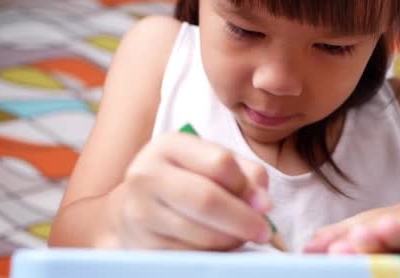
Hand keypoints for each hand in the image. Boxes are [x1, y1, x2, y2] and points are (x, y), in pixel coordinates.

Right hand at [95, 132, 272, 249]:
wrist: (134, 205)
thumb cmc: (184, 179)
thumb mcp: (211, 162)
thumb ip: (246, 173)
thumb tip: (263, 202)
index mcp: (168, 145)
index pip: (220, 163)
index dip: (248, 186)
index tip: (265, 204)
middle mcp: (147, 174)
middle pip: (206, 199)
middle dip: (243, 219)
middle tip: (264, 231)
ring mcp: (139, 212)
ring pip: (199, 233)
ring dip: (230, 239)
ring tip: (242, 236)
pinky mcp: (140, 245)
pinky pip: (187, 254)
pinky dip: (212, 254)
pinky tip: (219, 245)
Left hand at [304, 190, 399, 258]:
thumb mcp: (372, 231)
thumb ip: (341, 238)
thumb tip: (306, 249)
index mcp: (385, 231)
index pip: (365, 238)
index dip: (350, 244)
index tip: (332, 252)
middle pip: (392, 235)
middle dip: (373, 239)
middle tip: (356, 240)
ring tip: (386, 227)